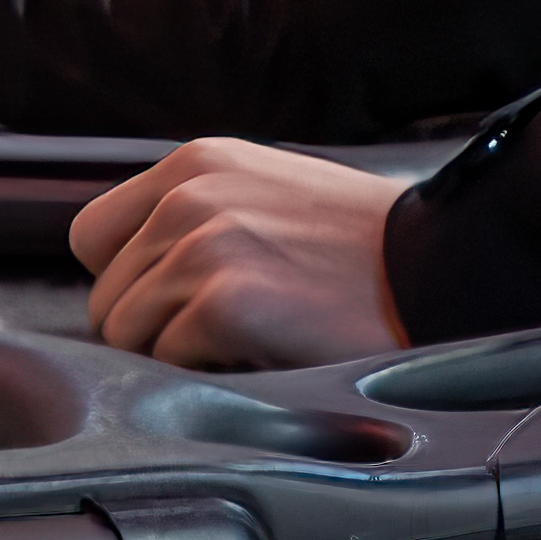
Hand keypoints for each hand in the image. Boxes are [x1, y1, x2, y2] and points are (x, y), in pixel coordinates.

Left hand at [68, 141, 413, 368]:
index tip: (179, 301)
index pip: (94, 237)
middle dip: (157, 327)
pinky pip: (168, 364)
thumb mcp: (266, 195)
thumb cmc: (365, 249)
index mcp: (194, 164)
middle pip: (107, 297)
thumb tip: (131, 274)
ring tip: (255, 339)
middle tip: (232, 330)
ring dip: (183, 355)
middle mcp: (189, 196)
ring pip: (128, 336)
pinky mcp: (224, 303)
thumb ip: (195, 217)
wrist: (446, 269)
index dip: (130, 280)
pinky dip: (212, 375)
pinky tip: (267, 354)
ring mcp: (203, 247)